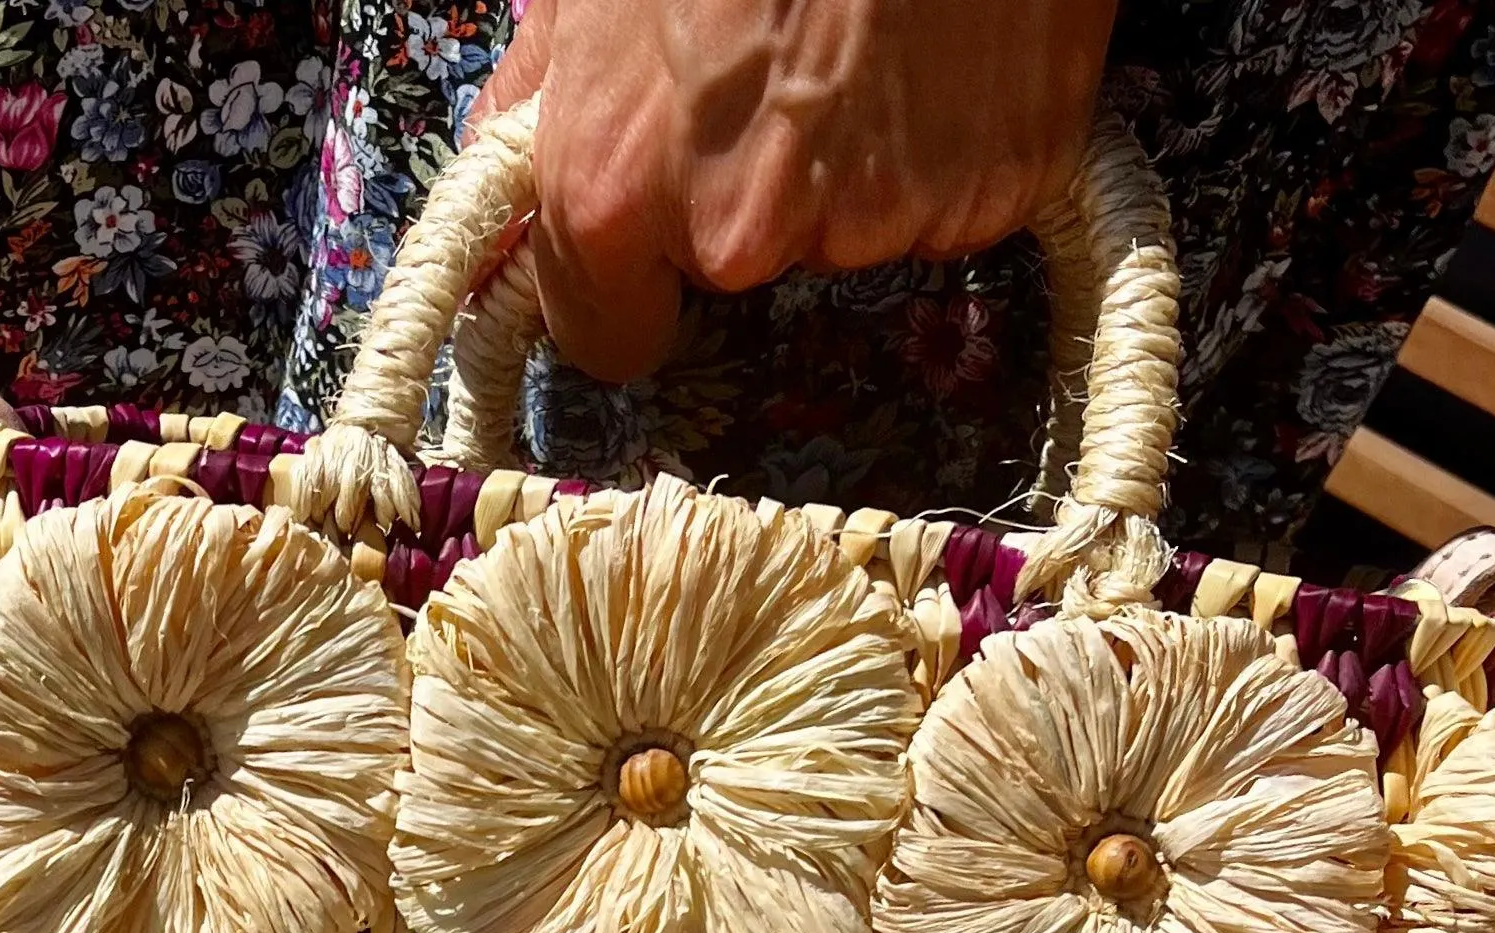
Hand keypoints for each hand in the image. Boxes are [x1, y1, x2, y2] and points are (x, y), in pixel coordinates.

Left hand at [471, 0, 1120, 383]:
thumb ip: (542, 94)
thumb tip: (509, 174)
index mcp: (618, 186)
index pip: (605, 336)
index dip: (623, 286)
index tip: (647, 244)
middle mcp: (739, 232)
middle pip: (729, 266)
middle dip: (743, 190)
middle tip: (776, 56)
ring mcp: (872, 223)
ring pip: (843, 229)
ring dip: (848, 156)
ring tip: (864, 34)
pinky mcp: (985, 197)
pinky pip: (943, 198)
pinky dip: (939, 142)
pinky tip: (932, 52)